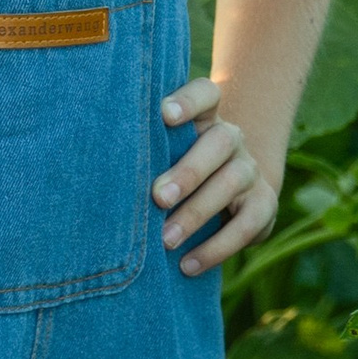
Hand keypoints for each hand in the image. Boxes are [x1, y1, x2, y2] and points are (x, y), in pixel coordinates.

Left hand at [153, 76, 279, 275]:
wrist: (227, 196)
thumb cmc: (172, 173)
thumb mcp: (161, 158)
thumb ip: (141, 155)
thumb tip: (94, 176)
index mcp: (204, 119)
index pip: (206, 94)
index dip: (189, 100)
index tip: (164, 114)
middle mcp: (231, 139)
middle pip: (220, 141)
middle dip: (189, 171)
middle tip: (158, 198)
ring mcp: (249, 171)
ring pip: (233, 181)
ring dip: (197, 212)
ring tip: (166, 240)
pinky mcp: (263, 205)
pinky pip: (246, 225)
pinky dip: (216, 248)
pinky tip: (188, 264)